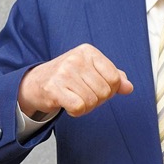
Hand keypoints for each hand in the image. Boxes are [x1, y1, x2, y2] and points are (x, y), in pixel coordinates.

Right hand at [18, 43, 132, 118]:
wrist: (35, 82)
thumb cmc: (67, 77)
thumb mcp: (91, 70)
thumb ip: (113, 77)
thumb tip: (128, 88)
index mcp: (88, 51)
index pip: (115, 78)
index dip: (110, 90)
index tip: (96, 88)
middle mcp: (76, 58)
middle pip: (104, 91)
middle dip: (97, 100)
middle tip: (82, 95)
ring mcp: (64, 72)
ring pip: (92, 101)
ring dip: (86, 107)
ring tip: (74, 98)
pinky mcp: (54, 88)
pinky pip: (79, 107)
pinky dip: (76, 112)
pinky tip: (67, 104)